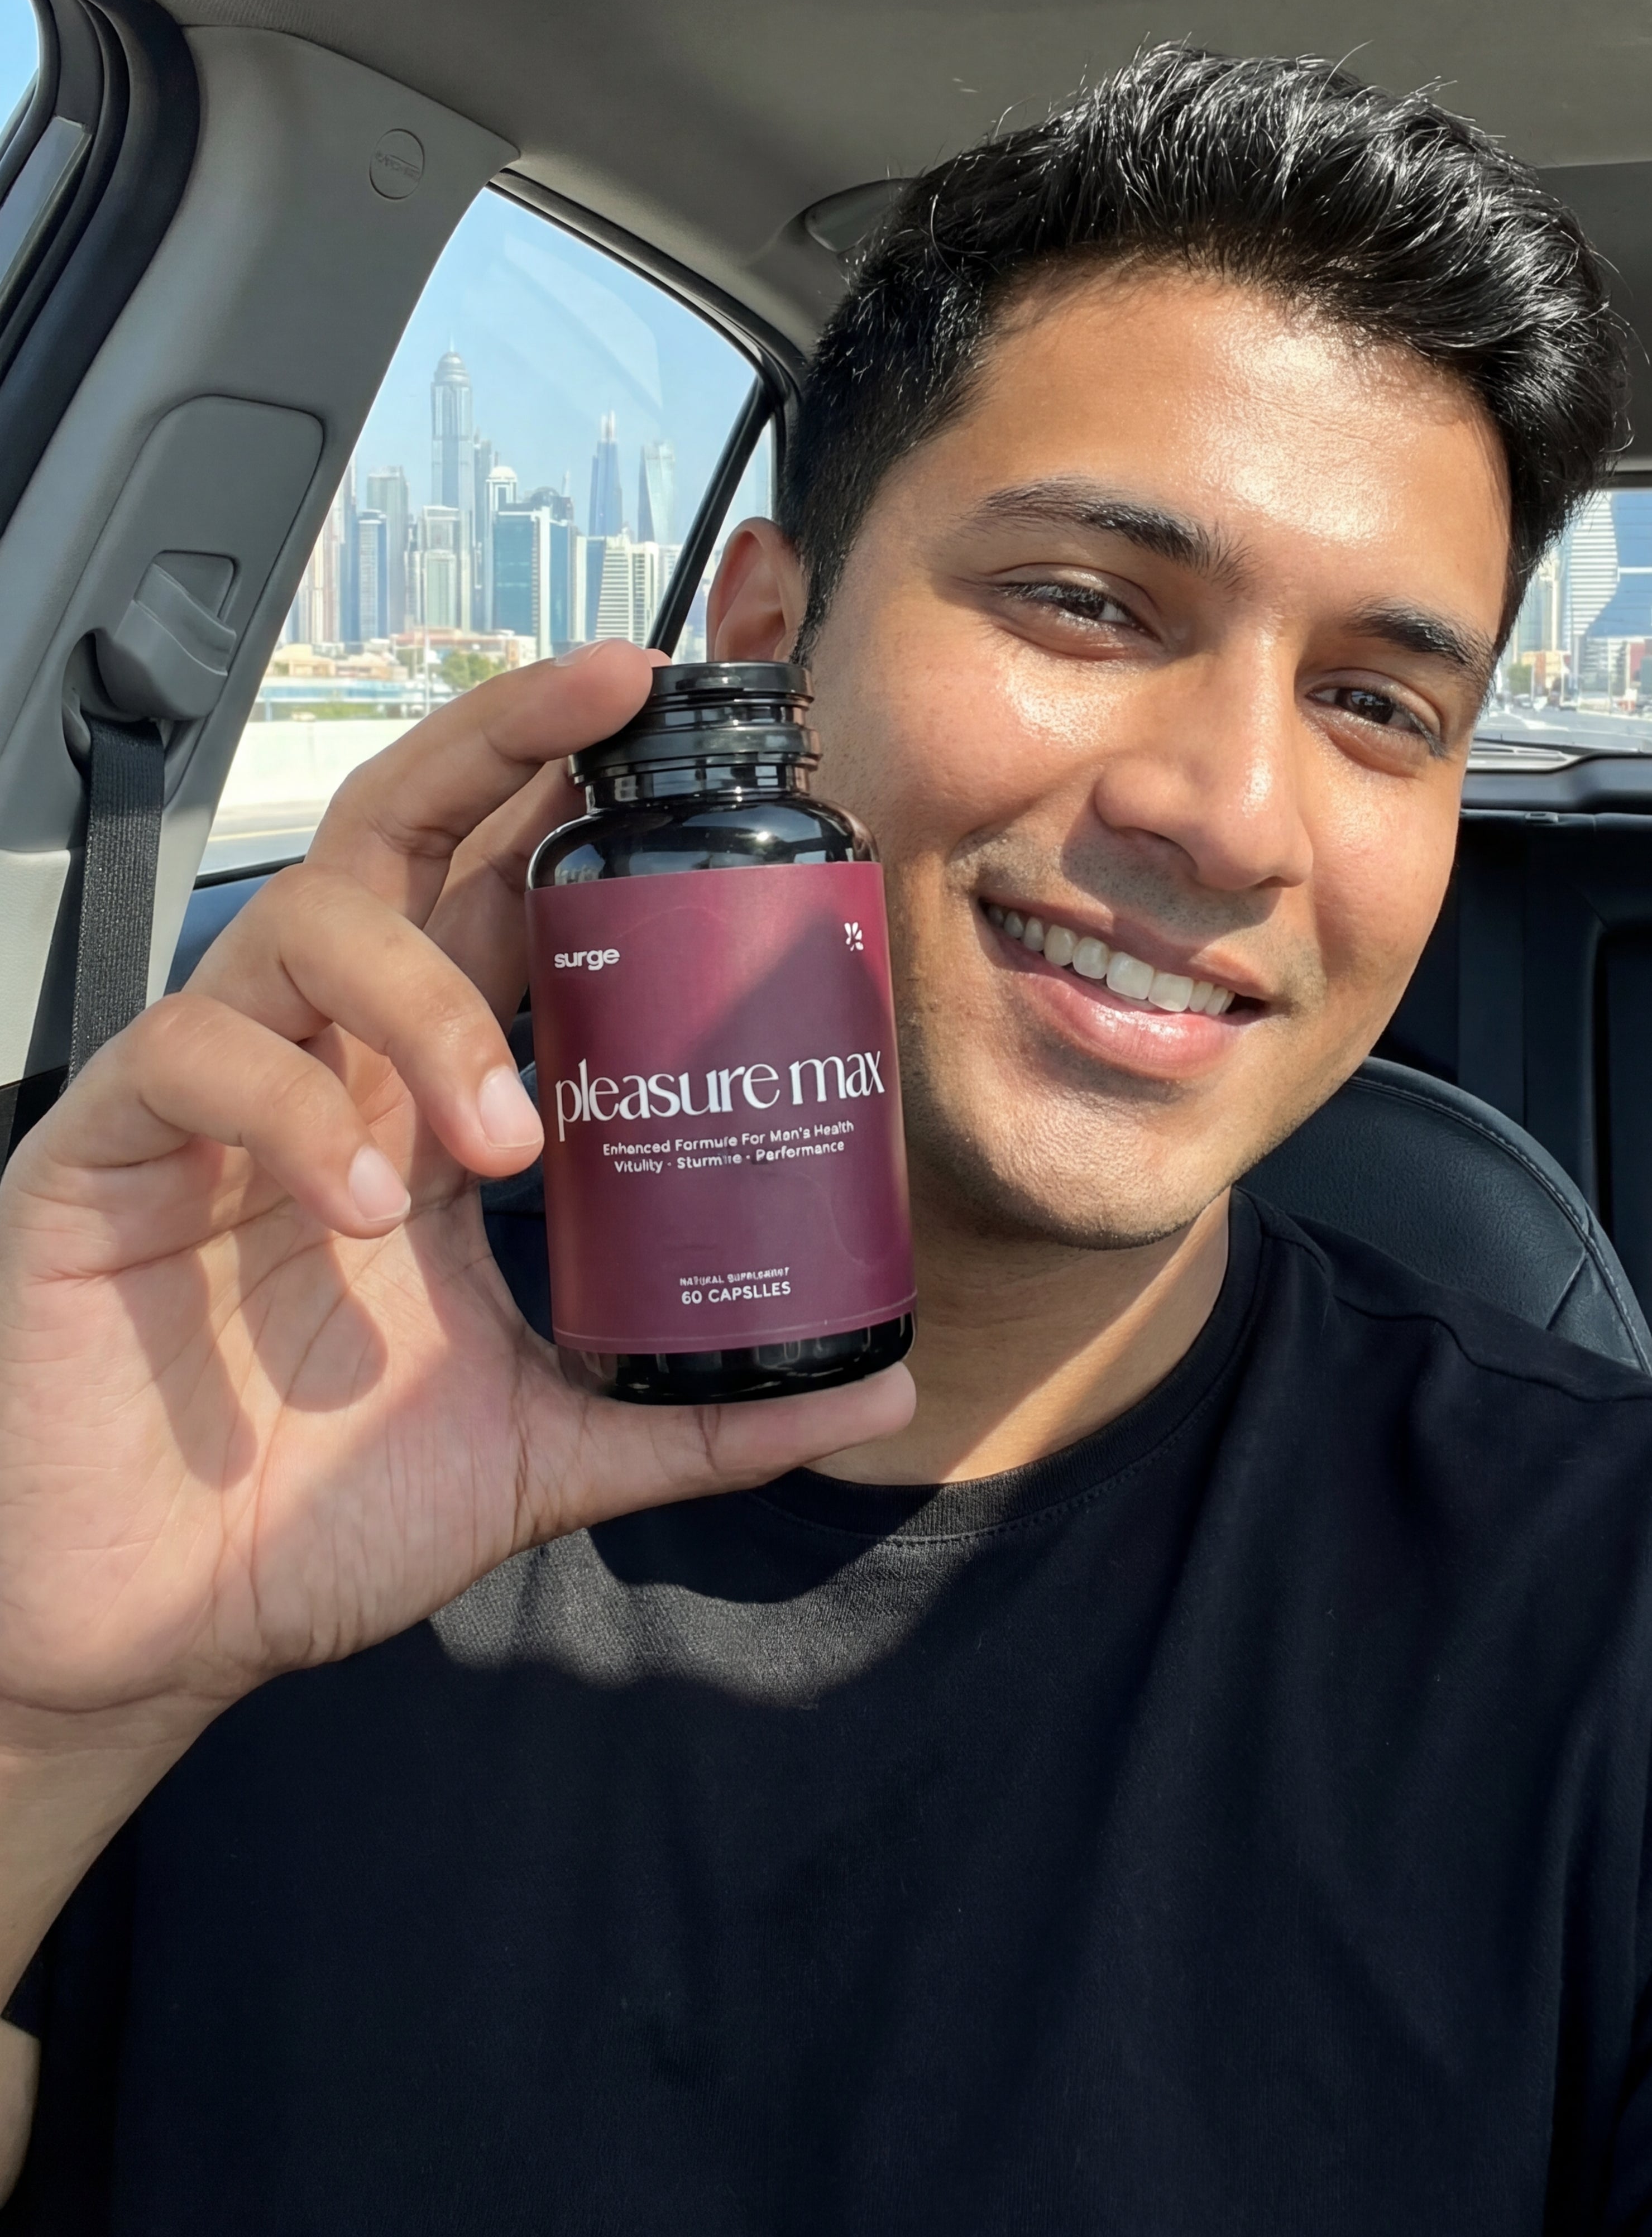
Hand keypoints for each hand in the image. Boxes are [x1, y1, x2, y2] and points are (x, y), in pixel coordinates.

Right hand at [0, 645, 913, 1736]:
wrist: (145, 1627)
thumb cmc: (313, 1517)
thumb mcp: (538, 1453)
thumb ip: (689, 1415)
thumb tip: (874, 1384)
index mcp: (418, 1098)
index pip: (498, 898)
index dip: (575, 795)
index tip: (681, 724)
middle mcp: (323, 1059)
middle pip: (399, 827)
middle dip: (503, 736)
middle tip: (614, 695)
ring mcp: (211, 1091)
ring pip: (308, 919)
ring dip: (428, 998)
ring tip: (504, 1137)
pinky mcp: (107, 1146)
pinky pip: (196, 1051)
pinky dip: (296, 1107)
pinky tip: (363, 1203)